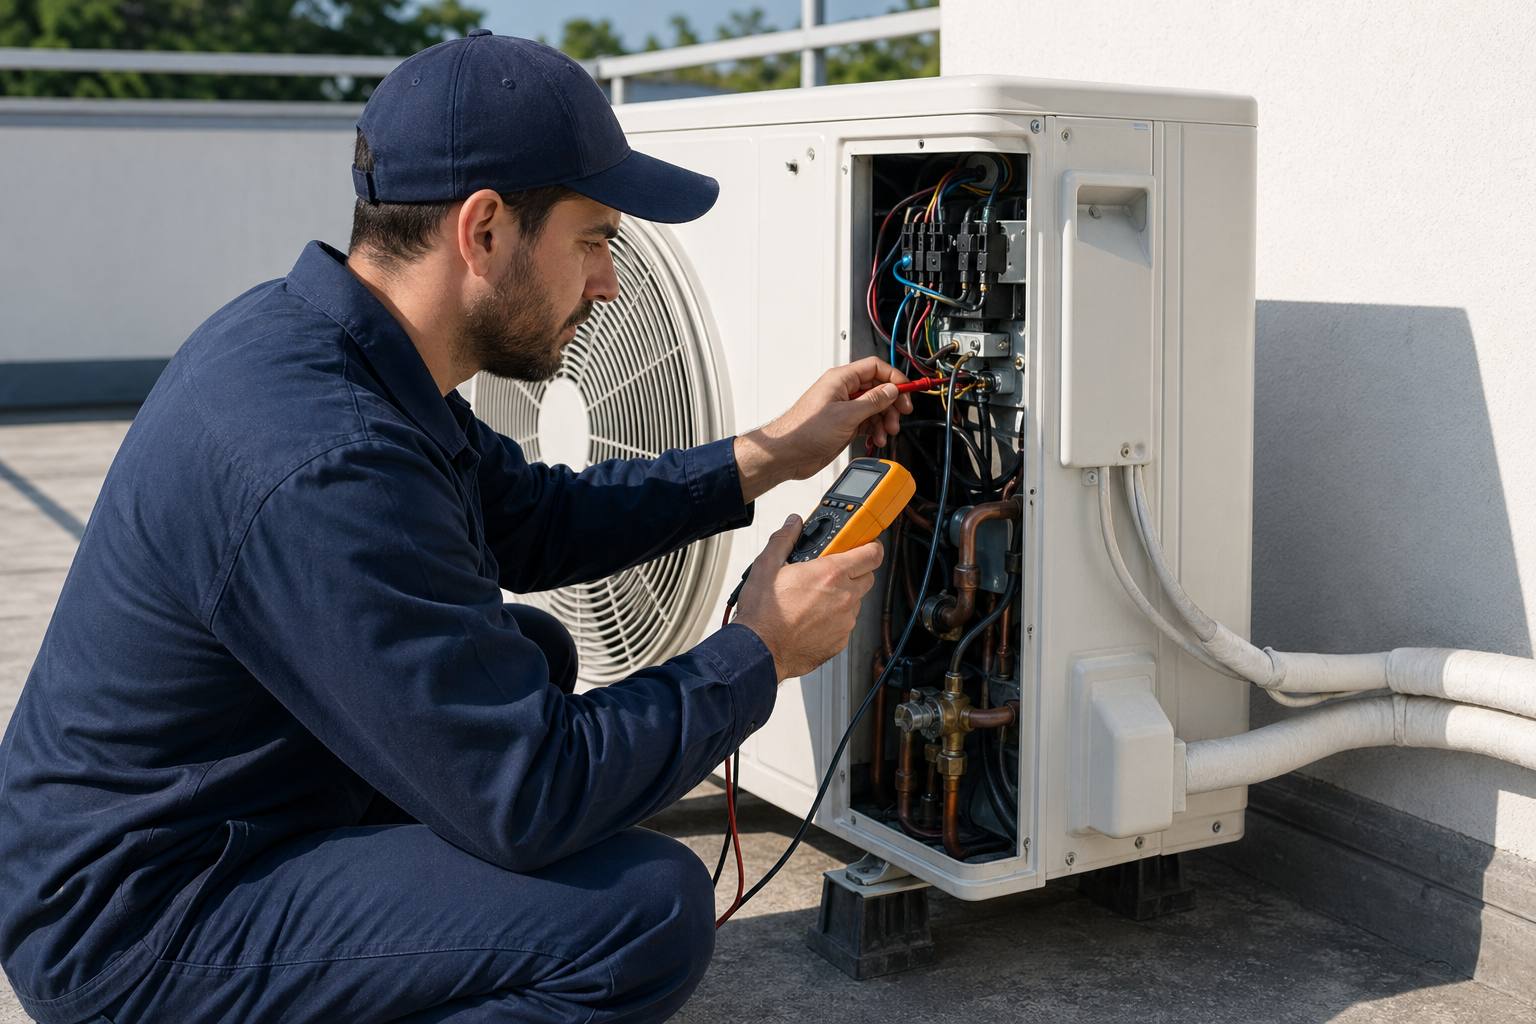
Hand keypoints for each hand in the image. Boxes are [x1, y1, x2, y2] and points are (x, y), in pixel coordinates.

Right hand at [732, 515, 882, 681]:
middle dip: (855, 571)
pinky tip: (812, 619)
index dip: (871, 545)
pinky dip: (834, 619)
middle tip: (832, 571)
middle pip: (867, 577)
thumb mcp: (766, 565)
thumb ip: (784, 539)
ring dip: (843, 597)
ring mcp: (844, 622)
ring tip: (815, 599)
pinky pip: (845, 624)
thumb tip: (793, 524)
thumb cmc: (763, 614)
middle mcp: (844, 597)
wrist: (759, 650)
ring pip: (855, 602)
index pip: (872, 553)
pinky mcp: (840, 642)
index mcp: (831, 574)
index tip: (866, 543)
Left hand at [733, 357, 913, 503]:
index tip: (907, 391)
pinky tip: (877, 438)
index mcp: (841, 380)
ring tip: (887, 432)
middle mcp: (842, 392)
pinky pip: (867, 422)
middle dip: (892, 403)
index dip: (893, 378)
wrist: (788, 454)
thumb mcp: (846, 415)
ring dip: (884, 420)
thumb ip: (872, 402)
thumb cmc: (804, 431)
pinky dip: (875, 430)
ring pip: (874, 408)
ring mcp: (843, 409)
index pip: (874, 368)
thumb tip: (891, 391)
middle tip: (900, 415)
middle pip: (878, 389)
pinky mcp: (843, 425)